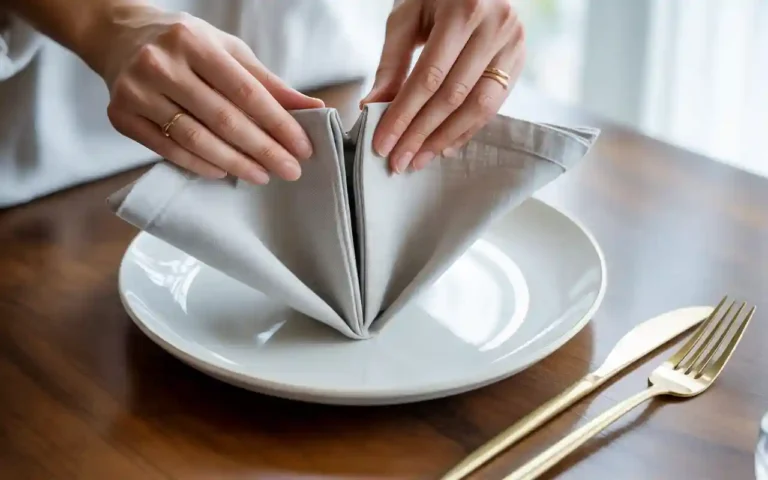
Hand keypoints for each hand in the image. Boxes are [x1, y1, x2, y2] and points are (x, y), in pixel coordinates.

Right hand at [89, 5, 323, 183]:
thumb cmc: (184, 45)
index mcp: (194, 42)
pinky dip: (199, 165)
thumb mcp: (228, 51)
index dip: (278, 123)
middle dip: (263, 149)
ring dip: (234, 162)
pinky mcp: (121, 116)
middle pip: (223, 119)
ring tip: (261, 175)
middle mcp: (161, 64)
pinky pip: (167, 149)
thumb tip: (313, 108)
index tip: (302, 147)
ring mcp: (137, 91)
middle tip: (290, 171)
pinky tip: (223, 171)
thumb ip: (268, 82)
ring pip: (195, 138)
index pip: (246, 91)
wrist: (118, 37)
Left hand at [361, 0, 524, 172]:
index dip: (404, 115)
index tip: (383, 144)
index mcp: (463, 9)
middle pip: (454, 95)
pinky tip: (443, 146)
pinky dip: (466, 129)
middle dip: (421, 134)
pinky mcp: (519, 60)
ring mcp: (513, 44)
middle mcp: (495, 26)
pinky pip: (493, 105)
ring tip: (419, 159)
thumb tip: (372, 108)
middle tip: (398, 161)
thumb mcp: (406, 17)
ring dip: (445, 138)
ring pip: (479, 106)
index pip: (429, 76)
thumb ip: (391, 63)